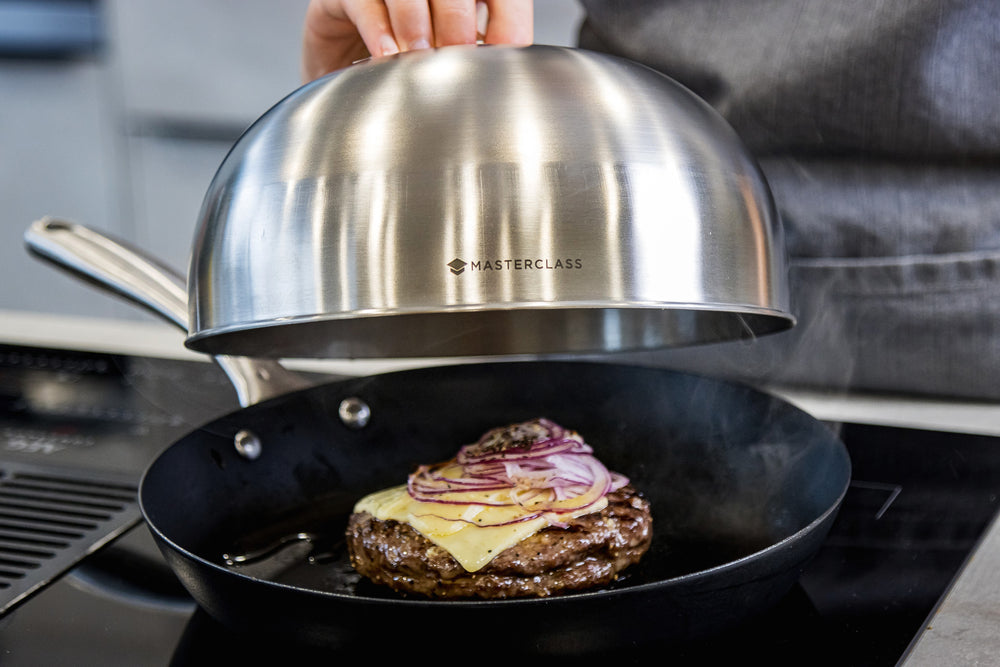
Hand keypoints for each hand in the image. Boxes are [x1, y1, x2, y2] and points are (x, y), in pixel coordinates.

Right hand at [302, 0, 533, 81]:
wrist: (339, 54)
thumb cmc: (399, 52)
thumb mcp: (444, 53)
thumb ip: (475, 55)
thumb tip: (503, 78)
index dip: (508, 22)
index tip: (507, 55)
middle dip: (459, 25)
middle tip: (458, 59)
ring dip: (417, 25)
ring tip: (419, 56)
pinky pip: (363, 2)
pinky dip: (378, 29)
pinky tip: (387, 53)